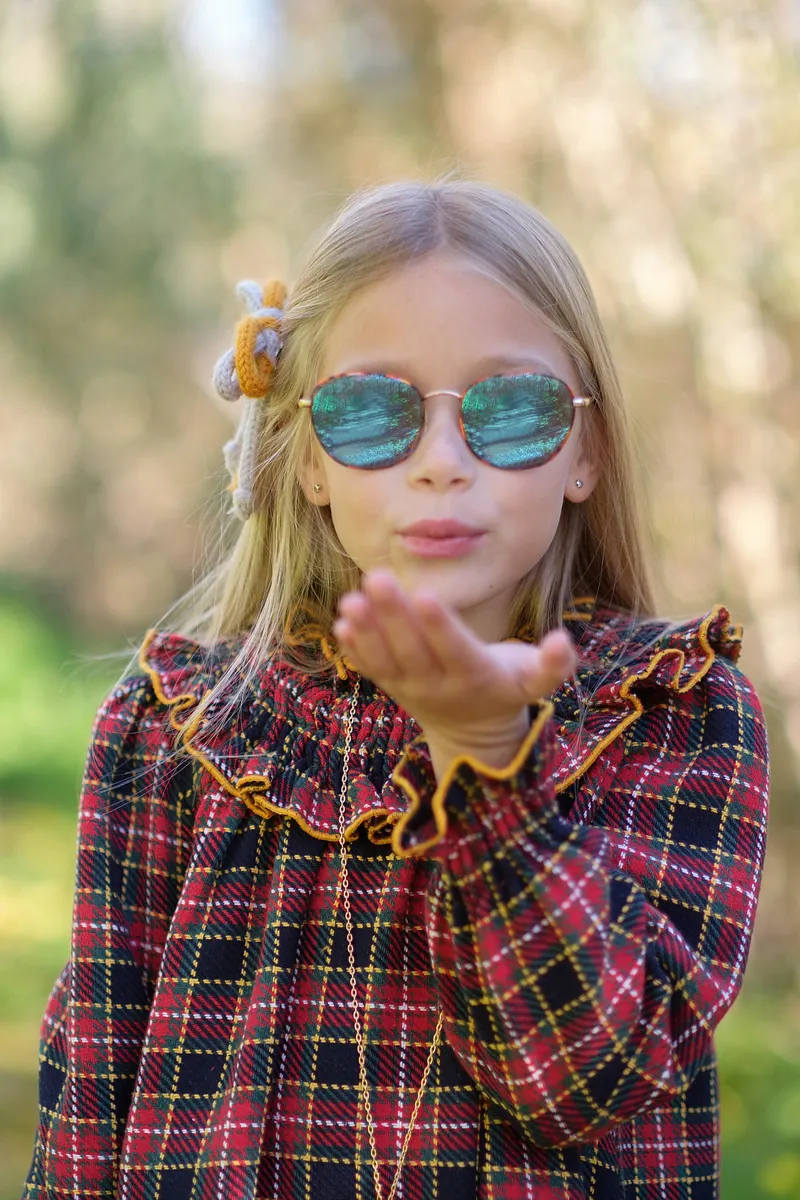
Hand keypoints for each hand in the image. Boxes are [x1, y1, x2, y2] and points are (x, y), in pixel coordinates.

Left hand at [333, 569, 577, 772]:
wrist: (473, 733)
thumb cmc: (508, 690)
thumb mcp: (535, 684)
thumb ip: (553, 665)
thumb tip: (563, 640)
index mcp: (474, 676)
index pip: (454, 649)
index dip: (440, 625)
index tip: (426, 595)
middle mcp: (437, 684)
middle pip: (412, 649)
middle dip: (393, 614)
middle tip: (377, 578)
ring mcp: (410, 688)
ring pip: (385, 660)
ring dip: (367, 630)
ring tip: (350, 599)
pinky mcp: (391, 687)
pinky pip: (370, 669)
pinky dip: (354, 649)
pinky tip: (340, 622)